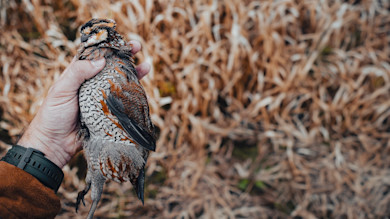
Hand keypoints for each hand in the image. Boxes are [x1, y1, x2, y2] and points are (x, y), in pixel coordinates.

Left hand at [17, 40, 150, 167]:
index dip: (109, 46)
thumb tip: (102, 61)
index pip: (96, 55)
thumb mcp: (61, 90)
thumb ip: (78, 72)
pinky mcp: (108, 112)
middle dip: (125, 56)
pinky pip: (122, 102)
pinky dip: (133, 96)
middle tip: (138, 47)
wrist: (55, 144)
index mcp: (79, 74)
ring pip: (120, 83)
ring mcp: (101, 98)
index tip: (121, 40)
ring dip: (133, 74)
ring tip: (147, 66)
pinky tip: (142, 91)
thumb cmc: (53, 114)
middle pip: (112, 66)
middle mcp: (92, 84)